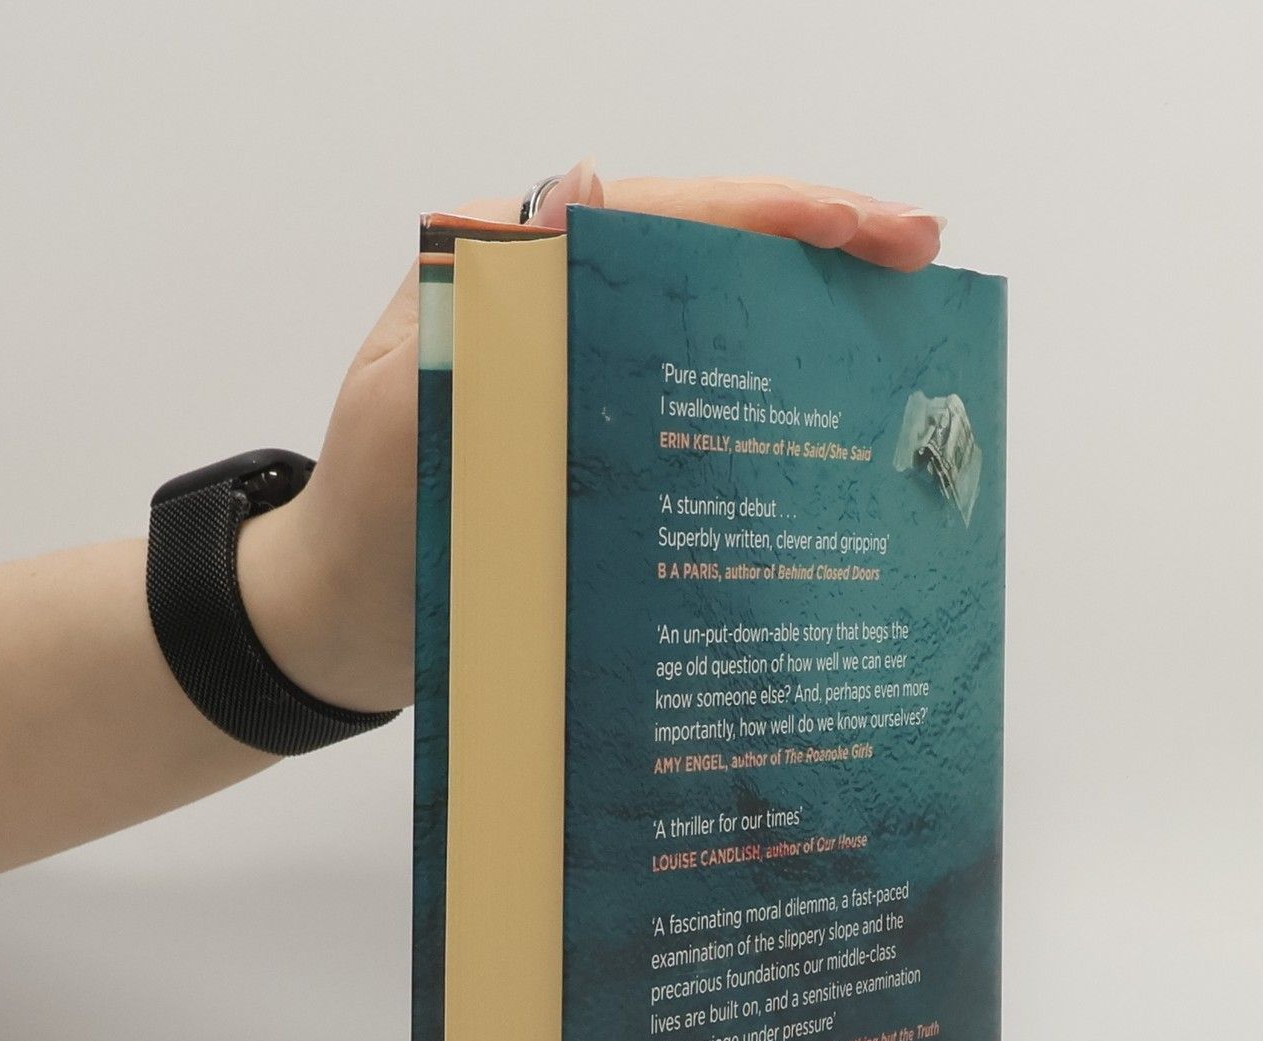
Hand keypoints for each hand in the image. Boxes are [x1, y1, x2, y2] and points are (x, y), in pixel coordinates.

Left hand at [239, 162, 947, 715]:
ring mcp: (585, 378)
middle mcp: (558, 314)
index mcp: (510, 279)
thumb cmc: (366, 526)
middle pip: (706, 255)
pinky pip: (693, 403)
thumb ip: (484, 312)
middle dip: (817, 249)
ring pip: (712, 324)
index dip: (772, 214)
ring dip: (806, 319)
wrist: (340, 627)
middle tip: (923, 256)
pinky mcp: (598, 444)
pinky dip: (764, 403)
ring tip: (905, 322)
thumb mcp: (408, 410)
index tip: (871, 228)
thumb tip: (583, 190)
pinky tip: (833, 423)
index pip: (662, 219)